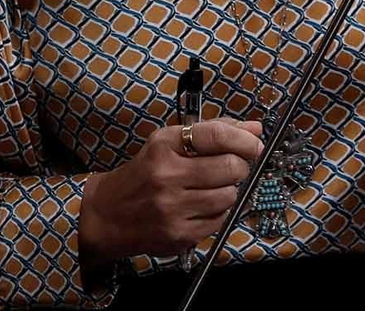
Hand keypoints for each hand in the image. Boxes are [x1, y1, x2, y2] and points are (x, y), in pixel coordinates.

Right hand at [79, 119, 263, 266]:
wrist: (108, 213)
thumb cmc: (145, 174)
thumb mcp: (168, 143)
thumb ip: (212, 132)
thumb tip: (255, 129)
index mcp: (163, 145)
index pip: (215, 135)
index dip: (243, 139)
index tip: (254, 144)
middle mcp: (166, 175)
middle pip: (230, 167)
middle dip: (240, 166)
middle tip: (233, 167)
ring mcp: (172, 208)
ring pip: (229, 196)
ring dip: (229, 191)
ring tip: (214, 188)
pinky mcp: (179, 234)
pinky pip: (220, 221)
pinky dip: (219, 213)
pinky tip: (203, 206)